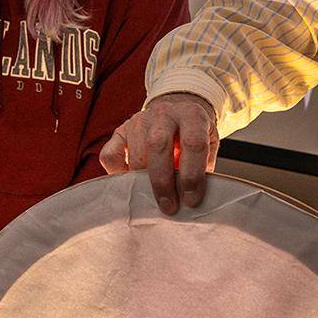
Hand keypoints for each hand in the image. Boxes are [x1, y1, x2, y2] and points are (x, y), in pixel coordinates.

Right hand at [99, 92, 218, 213]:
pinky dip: (117, 174)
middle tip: (168, 207)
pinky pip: (110, 156)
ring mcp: (139, 121)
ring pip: (135, 154)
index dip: (192, 175)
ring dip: (142, 183)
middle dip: (163, 182)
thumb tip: (192, 201)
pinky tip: (131, 183)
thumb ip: (203, 168)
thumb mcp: (208, 145)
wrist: (176, 110)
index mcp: (191, 115)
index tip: (191, 200)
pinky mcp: (120, 131)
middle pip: (158, 145)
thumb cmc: (193, 136)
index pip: (193, 143)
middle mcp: (164, 114)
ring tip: (151, 200)